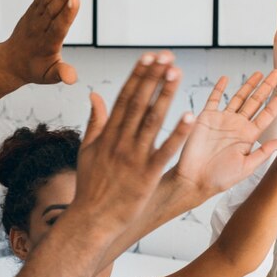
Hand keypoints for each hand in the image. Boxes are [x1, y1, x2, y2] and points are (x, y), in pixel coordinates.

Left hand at [0, 0, 80, 87]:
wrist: (11, 61)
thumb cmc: (35, 69)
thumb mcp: (49, 76)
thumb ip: (61, 74)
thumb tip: (72, 78)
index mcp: (46, 45)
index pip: (58, 28)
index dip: (66, 13)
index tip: (75, 0)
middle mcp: (39, 30)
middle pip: (53, 10)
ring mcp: (34, 19)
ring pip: (46, 1)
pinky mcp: (32, 12)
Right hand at [70, 52, 194, 233]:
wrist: (92, 219)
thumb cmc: (90, 186)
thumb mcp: (86, 150)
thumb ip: (94, 121)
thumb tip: (94, 94)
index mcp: (107, 134)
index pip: (124, 97)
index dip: (138, 75)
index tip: (149, 56)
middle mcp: (120, 141)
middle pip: (138, 102)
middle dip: (153, 77)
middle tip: (167, 56)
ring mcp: (133, 158)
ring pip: (152, 121)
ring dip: (165, 95)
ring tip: (176, 73)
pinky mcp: (147, 175)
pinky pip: (165, 151)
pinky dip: (177, 133)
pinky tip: (190, 115)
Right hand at [173, 70, 276, 198]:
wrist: (194, 179)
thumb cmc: (220, 178)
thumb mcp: (246, 167)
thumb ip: (263, 152)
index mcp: (249, 136)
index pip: (268, 113)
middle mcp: (238, 125)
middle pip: (256, 101)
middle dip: (267, 87)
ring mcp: (222, 120)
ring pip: (238, 97)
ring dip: (248, 85)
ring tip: (259, 73)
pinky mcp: (206, 118)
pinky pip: (214, 99)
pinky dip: (219, 88)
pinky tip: (226, 78)